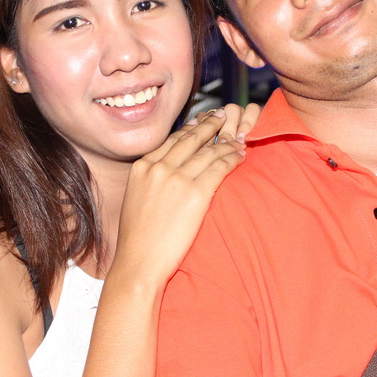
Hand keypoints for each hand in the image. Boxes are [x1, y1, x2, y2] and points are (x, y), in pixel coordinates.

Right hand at [111, 106, 257, 286]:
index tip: (201, 121)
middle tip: (223, 115)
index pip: (172, 140)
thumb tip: (164, 173)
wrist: (139, 262)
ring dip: (226, 142)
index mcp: (142, 167)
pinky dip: (232, 159)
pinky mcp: (195, 193)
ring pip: (208, 151)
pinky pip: (219, 168)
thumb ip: (150, 180)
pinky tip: (241, 155)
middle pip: (191, 139)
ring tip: (238, 136)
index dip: (190, 128)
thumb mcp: (135, 198)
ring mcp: (177, 179)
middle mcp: (159, 168)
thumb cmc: (137, 238)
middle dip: (210, 124)